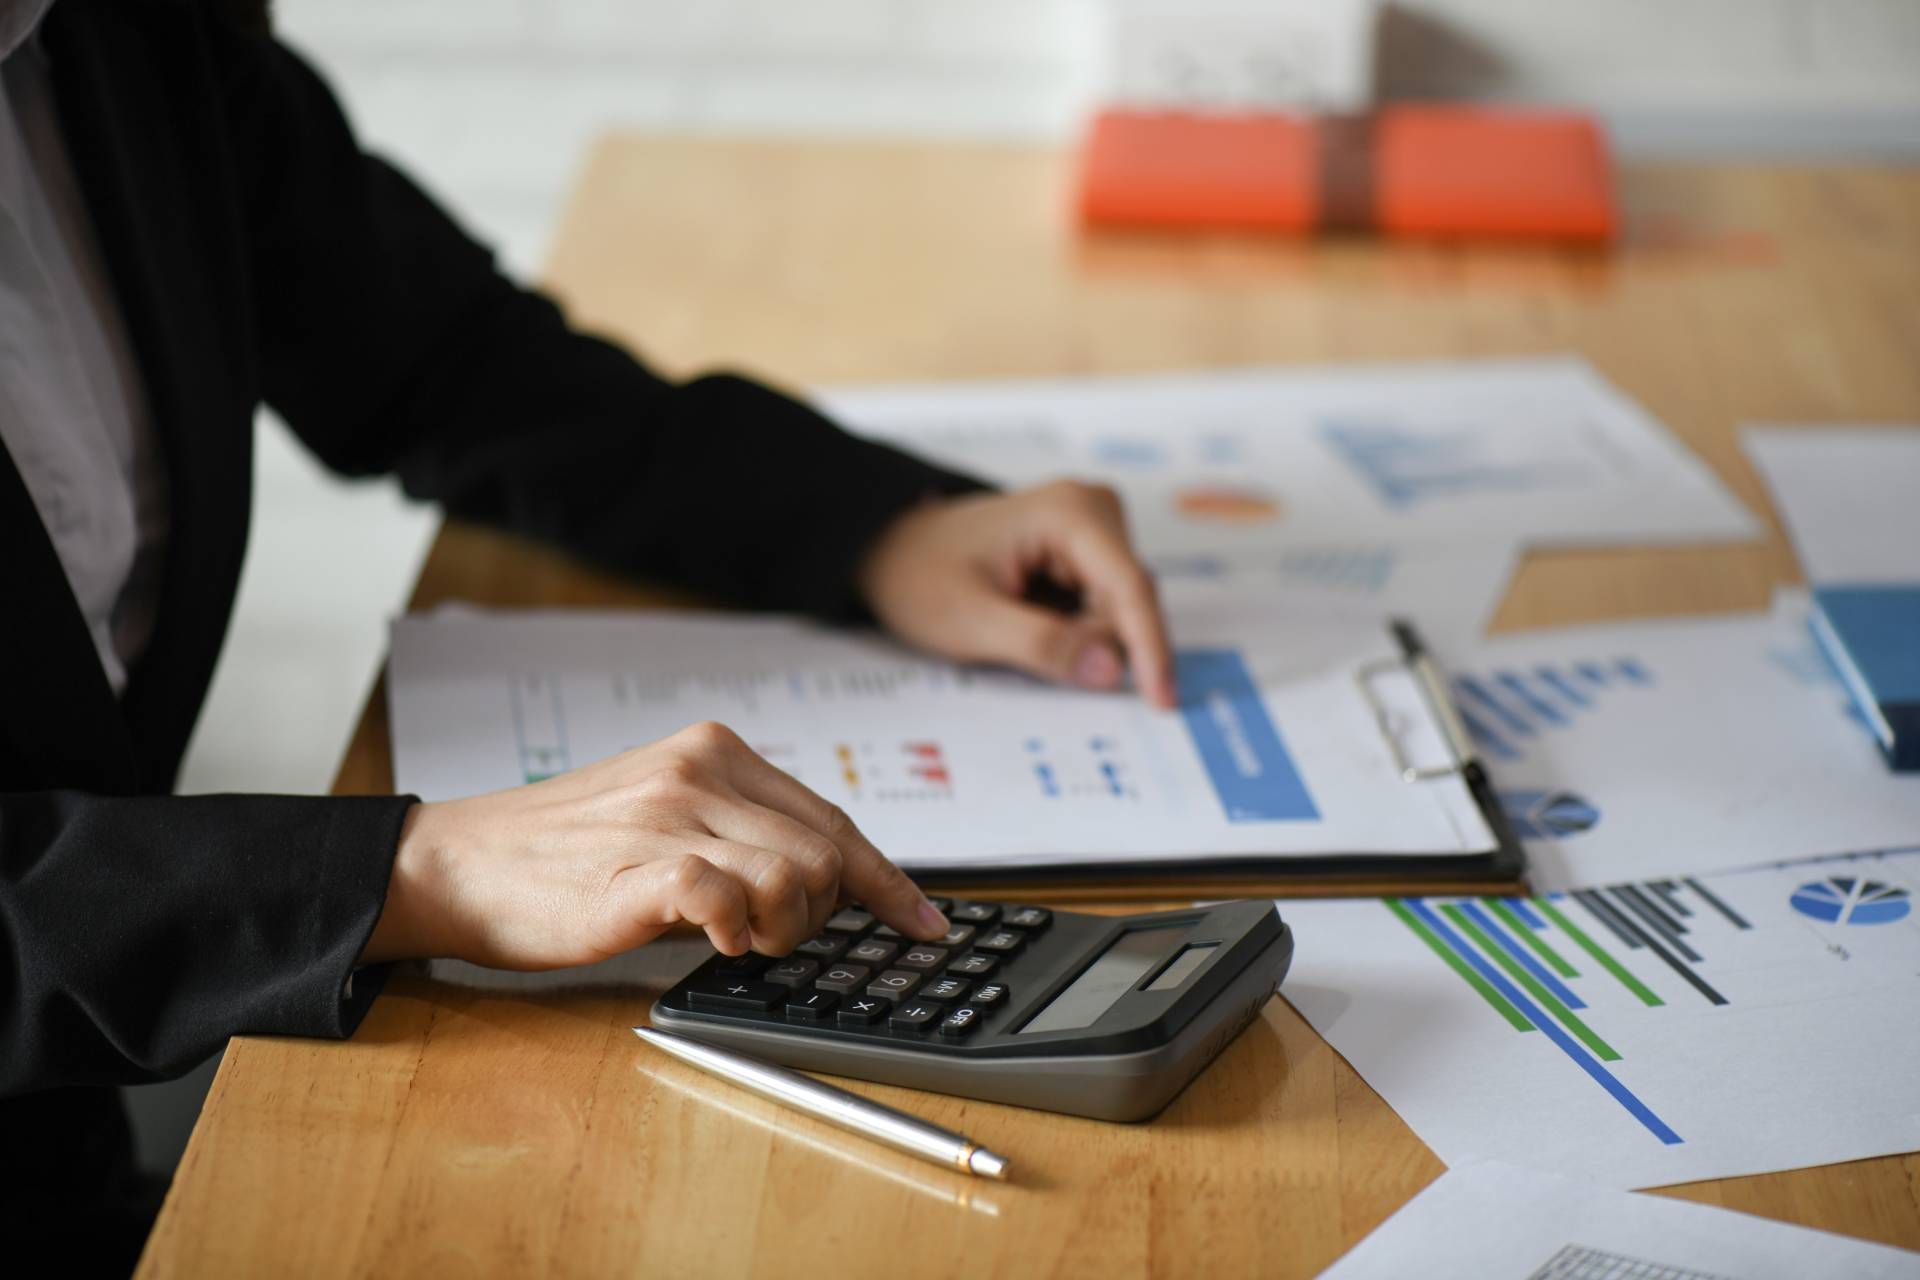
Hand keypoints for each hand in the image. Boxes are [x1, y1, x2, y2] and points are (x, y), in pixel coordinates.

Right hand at [360, 721, 947, 967]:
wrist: (459, 863)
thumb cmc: (563, 853)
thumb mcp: (665, 813)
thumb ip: (740, 829)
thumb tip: (825, 878)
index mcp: (716, 752)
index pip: (834, 820)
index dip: (887, 881)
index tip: (922, 923)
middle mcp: (702, 770)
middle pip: (826, 854)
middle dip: (820, 915)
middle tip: (767, 935)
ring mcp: (671, 815)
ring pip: (795, 877)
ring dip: (780, 929)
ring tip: (732, 938)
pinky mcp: (639, 867)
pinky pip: (728, 896)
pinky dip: (735, 930)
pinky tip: (709, 937)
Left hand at [858, 481, 1177, 707]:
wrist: (889, 549)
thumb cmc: (919, 576)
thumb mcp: (971, 622)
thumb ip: (1043, 646)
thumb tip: (1112, 670)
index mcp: (1069, 513)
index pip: (1131, 588)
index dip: (1150, 649)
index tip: (1161, 701)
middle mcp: (1093, 510)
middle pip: (1129, 602)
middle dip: (1094, 644)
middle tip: (1019, 641)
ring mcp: (1093, 529)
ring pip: (1120, 611)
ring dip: (1082, 640)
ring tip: (1014, 626)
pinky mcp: (1087, 552)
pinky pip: (1104, 608)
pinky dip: (1076, 633)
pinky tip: (1031, 622)